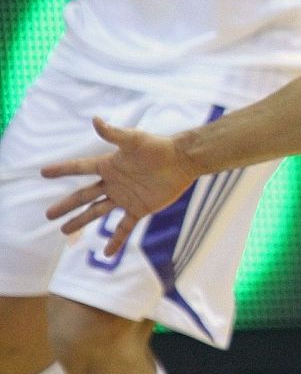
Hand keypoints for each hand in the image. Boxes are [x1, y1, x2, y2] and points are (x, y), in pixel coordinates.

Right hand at [41, 118, 199, 257]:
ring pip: (98, 212)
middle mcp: (113, 183)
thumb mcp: (135, 140)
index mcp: (109, 165)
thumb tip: (95, 119)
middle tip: (48, 214)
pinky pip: (124, 227)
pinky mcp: (139, 208)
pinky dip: (115, 240)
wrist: (183, 161)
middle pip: (84, 196)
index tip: (43, 172)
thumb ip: (114, 133)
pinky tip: (106, 253)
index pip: (80, 168)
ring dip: (81, 221)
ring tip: (64, 231)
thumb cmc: (159, 147)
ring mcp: (125, 197)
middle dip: (66, 205)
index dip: (62, 169)